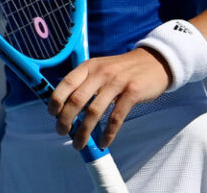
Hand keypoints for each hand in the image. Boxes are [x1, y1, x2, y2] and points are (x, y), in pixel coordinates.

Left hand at [47, 47, 170, 149]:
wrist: (153, 62)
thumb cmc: (122, 70)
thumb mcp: (101, 68)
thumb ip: (86, 83)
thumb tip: (66, 109)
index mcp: (90, 66)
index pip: (66, 82)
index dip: (56, 100)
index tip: (52, 115)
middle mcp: (101, 72)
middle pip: (77, 99)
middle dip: (66, 120)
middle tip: (62, 133)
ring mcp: (118, 81)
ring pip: (94, 111)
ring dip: (83, 132)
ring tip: (78, 144)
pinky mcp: (133, 92)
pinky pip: (116, 117)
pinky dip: (108, 134)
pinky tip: (103, 143)